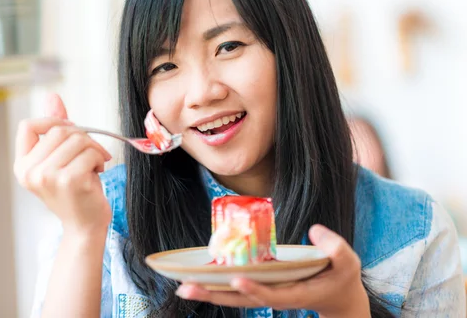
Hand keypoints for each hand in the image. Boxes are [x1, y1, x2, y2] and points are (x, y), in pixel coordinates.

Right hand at [13, 93, 112, 235]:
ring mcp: (48, 176)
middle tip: (91, 153)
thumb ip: (54, 128)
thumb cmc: (75, 191)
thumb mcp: (60, 158)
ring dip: (93, 149)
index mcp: (22, 165)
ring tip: (93, 166)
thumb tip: (51, 95)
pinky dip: (100, 158)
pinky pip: (91, 152)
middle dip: (82, 137)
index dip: (52, 120)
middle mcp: (30, 172)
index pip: (28, 126)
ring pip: (77, 139)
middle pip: (59, 129)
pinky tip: (97, 174)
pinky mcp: (69, 180)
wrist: (85, 225)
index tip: (70, 130)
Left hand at [176, 225, 369, 317]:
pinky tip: (194, 281)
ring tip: (182, 288)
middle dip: (215, 294)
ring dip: (209, 293)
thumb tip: (314, 230)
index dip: (254, 287)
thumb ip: (335, 247)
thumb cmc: (342, 277)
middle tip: (187, 288)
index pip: (271, 293)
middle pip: (242, 299)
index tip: (236, 278)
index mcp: (297, 293)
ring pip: (234, 297)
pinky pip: (235, 290)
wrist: (339, 300)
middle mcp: (276, 297)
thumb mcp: (349, 262)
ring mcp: (267, 294)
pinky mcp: (260, 288)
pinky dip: (215, 287)